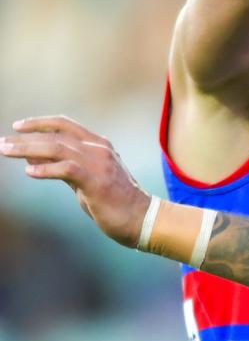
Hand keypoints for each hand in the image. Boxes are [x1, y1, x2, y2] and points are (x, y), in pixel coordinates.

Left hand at [0, 116, 149, 247]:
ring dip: (28, 149)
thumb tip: (32, 158)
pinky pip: (67, 170)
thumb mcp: (85, 179)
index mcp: (98, 145)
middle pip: (56, 136)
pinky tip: (30, 172)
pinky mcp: (98, 182)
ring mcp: (100, 164)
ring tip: (7, 151)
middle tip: (2, 143)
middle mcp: (99, 149)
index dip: (40, 123)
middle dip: (26, 138)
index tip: (17, 126)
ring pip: (58, 148)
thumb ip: (63, 166)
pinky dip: (46, 169)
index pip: (65, 125)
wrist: (141, 217)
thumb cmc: (113, 201)